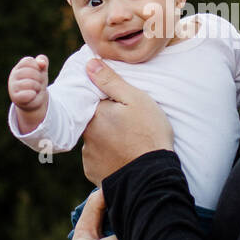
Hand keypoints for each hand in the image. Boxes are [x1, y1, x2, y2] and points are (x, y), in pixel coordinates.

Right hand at [8, 54, 48, 130]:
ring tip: (35, 90)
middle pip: (30, 72)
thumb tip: (42, 63)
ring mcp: (13, 86)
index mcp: (19, 67)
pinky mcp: (15, 98)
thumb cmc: (37, 82)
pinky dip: (33, 95)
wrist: (34, 99)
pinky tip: (32, 95)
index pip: (29, 61)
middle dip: (39, 78)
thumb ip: (42, 61)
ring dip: (37, 87)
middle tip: (38, 83)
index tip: (38, 73)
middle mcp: (14, 75)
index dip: (37, 67)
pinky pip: (27, 95)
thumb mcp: (41, 70)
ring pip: (30, 83)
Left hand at [80, 58, 174, 183]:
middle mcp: (86, 135)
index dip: (108, 103)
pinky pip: (97, 160)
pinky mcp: (93, 172)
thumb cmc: (148, 134)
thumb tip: (89, 64)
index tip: (122, 108)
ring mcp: (88, 156)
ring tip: (128, 144)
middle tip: (129, 127)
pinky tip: (123, 157)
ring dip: (106, 141)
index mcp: (95, 114)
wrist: (153, 175)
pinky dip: (107, 158)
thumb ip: (110, 81)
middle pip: (94, 122)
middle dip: (107, 122)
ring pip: (95, 141)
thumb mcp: (135, 100)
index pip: (94, 102)